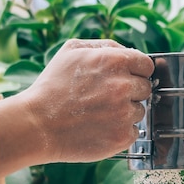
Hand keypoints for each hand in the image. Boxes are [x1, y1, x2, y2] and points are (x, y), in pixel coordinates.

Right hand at [23, 38, 153, 162]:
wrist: (37, 125)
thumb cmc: (52, 87)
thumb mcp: (71, 51)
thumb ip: (104, 46)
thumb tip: (126, 52)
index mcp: (115, 61)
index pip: (146, 65)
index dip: (135, 72)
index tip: (124, 79)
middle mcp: (123, 86)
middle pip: (145, 89)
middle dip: (130, 93)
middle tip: (105, 99)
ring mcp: (124, 113)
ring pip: (139, 112)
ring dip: (124, 113)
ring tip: (98, 115)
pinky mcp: (121, 137)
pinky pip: (133, 132)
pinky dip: (120, 132)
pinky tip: (100, 129)